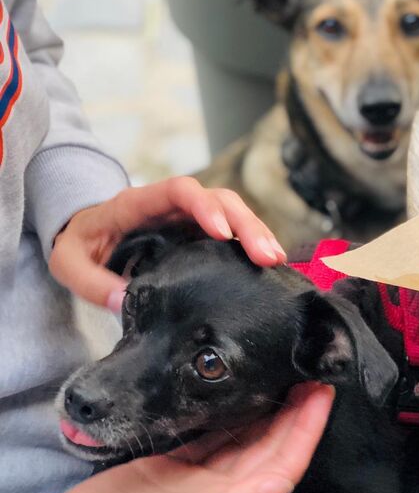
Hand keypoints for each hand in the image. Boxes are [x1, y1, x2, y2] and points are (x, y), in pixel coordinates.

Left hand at [49, 177, 285, 310]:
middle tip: (266, 255)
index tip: (220, 230)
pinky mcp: (200, 235)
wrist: (86, 237)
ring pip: (232, 213)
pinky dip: (251, 246)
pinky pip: (231, 233)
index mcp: (139, 204)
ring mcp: (189, 219)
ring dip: (256, 233)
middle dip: (245, 224)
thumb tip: (122, 301)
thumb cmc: (79, 243)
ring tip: (275, 261)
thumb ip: (90, 281)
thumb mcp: (68, 262)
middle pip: (218, 199)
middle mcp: (172, 207)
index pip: (177, 191)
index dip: (202, 204)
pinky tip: (269, 266)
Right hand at [55, 382, 333, 492]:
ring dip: (272, 411)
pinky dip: (235, 414)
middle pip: (272, 447)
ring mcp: (201, 479)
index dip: (307, 431)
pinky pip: (217, 434)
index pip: (283, 465)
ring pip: (248, 438)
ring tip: (289, 379)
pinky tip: (244, 394)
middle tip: (312, 376)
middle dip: (297, 414)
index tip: (322, 395)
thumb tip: (279, 484)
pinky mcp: (177, 463)